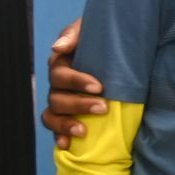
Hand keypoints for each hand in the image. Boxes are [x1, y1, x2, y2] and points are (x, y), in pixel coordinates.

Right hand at [40, 17, 105, 149]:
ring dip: (67, 123)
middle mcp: (59, 84)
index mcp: (62, 63)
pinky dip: (59, 137)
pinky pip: (55, 128)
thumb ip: (75, 34)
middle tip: (103, 107)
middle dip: (79, 104)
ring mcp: (61, 101)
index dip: (76, 81)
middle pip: (57, 98)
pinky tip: (67, 145)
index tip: (99, 87)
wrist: (121, 51)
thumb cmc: (104, 39)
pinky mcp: (69, 115)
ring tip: (84, 131)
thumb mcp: (92, 29)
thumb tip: (58, 47)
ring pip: (53, 114)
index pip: (60, 74)